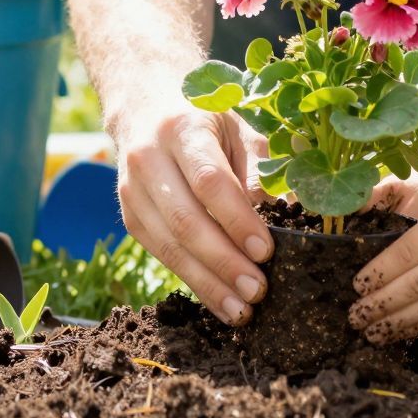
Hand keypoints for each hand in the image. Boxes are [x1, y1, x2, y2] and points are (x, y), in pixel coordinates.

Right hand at [113, 98, 270, 325]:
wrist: (145, 107)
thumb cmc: (207, 117)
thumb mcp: (239, 124)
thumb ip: (262, 164)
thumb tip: (287, 211)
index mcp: (182, 128)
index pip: (209, 181)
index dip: (237, 220)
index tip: (266, 251)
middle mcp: (149, 160)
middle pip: (186, 221)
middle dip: (224, 262)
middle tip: (258, 289)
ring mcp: (133, 191)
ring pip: (170, 246)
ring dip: (208, 283)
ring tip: (243, 309)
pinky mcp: (130, 217)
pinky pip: (161, 255)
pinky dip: (193, 282)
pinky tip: (220, 300)